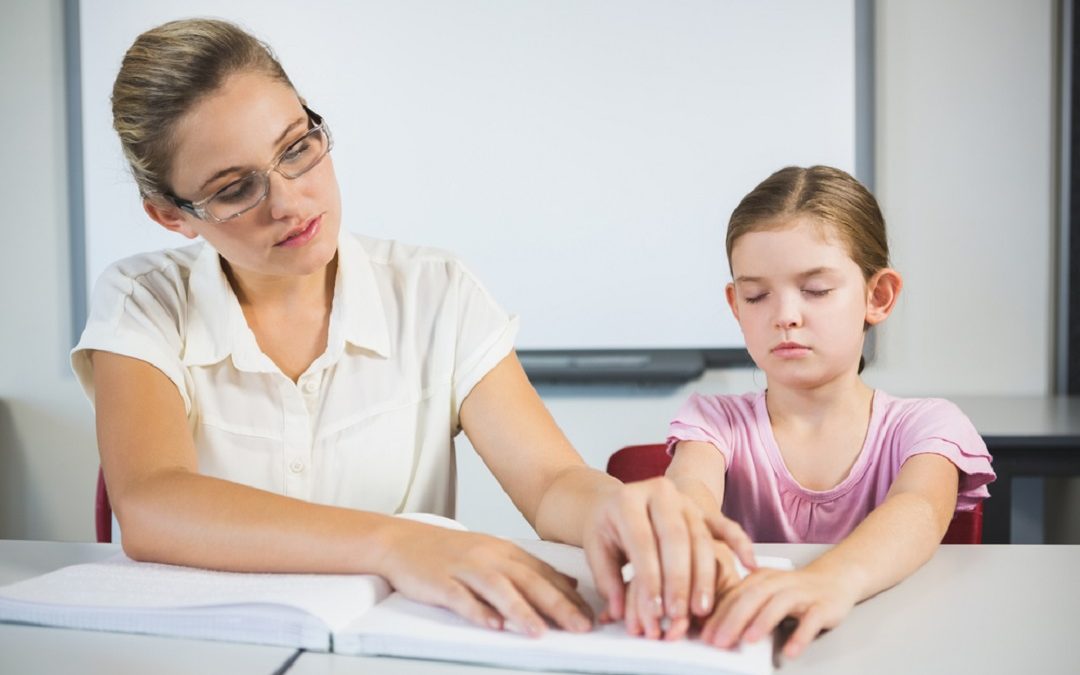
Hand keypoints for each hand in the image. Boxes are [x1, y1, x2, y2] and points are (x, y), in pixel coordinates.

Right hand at [377, 521, 592, 635]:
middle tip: (580, 626)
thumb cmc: (449, 552)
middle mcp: (489, 557)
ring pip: (498, 589)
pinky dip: (478, 612)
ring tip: (541, 631)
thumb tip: (569, 583)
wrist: (402, 541)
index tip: (592, 615)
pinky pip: (461, 597)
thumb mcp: (495, 553)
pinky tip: (492, 626)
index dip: (570, 596)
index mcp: (505, 551)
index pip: (545, 575)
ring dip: (522, 611)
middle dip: (558, 605)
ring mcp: (464, 568)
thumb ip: (530, 569)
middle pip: (529, 581)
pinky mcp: (440, 581)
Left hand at [582, 477, 755, 639]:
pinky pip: (724, 525)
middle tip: (679, 613)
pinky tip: (749, 564)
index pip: (642, 541)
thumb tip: (619, 611)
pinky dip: (740, 543)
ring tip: (701, 608)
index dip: (649, 578)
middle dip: (679, 580)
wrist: (620, 500)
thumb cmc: (608, 527)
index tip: (654, 609)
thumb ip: (606, 579)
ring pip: (700, 537)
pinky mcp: (702, 508)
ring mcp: (683, 499)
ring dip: (703, 575)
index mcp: (627, 500)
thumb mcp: (597, 548)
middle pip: (675, 538)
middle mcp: (658, 493)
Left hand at [702, 567, 858, 658]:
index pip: (735, 595)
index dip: (718, 615)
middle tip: (720, 641)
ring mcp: (802, 593)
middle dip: (733, 619)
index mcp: (761, 578)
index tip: (706, 635)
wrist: (835, 578)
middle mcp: (780, 582)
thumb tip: (717, 629)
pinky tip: (790, 651)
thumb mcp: (766, 592)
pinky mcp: (823, 606)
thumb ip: (745, 605)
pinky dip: (800, 635)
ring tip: (748, 640)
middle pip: (753, 597)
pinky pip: (811, 621)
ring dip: (762, 622)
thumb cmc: (794, 590)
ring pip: (779, 603)